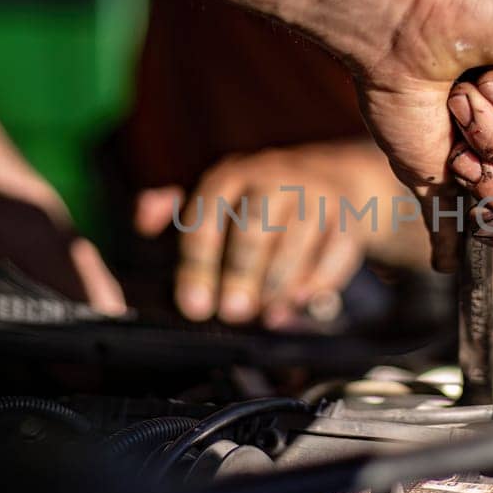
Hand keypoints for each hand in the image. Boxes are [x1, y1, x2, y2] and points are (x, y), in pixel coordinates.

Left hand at [135, 143, 428, 325]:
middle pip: (256, 227)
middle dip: (242, 274)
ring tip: (264, 316)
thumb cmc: (259, 200)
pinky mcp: (349, 219)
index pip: (208, 218)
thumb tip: (142, 216)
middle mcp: (275, 178)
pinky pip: (336, 255)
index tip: (193, 307)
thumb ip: (174, 211)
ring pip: (297, 242)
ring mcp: (316, 197)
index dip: (197, 266)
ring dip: (278, 286)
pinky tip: (298, 305)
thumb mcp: (217, 197)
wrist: (334, 179)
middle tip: (231, 313)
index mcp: (232, 176)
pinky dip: (318, 284)